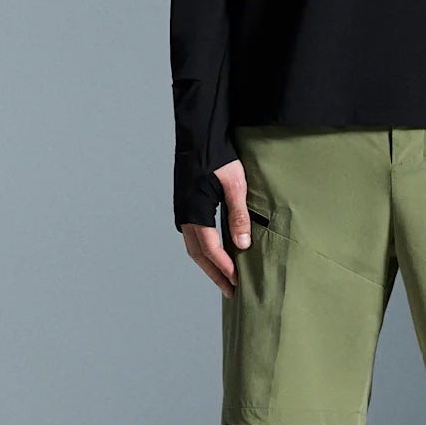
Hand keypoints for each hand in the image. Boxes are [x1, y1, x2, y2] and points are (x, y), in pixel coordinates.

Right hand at [180, 159, 251, 296]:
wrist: (197, 133)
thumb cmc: (218, 154)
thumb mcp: (235, 184)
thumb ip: (238, 215)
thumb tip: (243, 244)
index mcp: (195, 211)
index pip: (210, 250)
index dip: (224, 268)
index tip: (237, 283)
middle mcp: (185, 214)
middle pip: (198, 254)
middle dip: (215, 274)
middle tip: (230, 291)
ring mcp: (182, 210)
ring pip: (194, 246)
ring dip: (208, 264)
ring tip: (224, 277)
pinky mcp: (185, 204)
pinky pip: (193, 235)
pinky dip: (204, 249)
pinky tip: (216, 252)